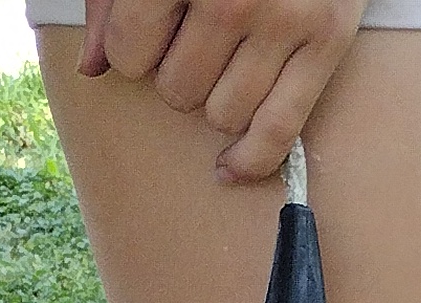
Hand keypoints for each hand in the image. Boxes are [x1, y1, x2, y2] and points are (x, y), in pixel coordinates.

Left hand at [78, 0, 369, 182]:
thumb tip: (93, 68)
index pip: (130, 55)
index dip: (133, 50)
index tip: (153, 31)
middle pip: (177, 91)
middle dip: (178, 75)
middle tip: (198, 40)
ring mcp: (284, 19)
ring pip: (222, 115)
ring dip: (216, 101)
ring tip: (228, 62)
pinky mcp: (327, 38)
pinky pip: (280, 129)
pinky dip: (252, 159)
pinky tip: (231, 165)